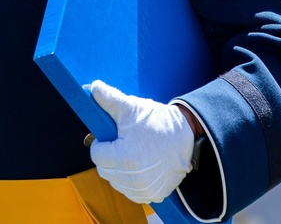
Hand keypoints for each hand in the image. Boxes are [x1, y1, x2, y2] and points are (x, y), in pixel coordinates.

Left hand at [88, 80, 194, 203]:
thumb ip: (109, 98)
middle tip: (122, 144)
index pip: (96, 155)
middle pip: (104, 171)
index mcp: (125, 157)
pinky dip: (132, 183)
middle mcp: (134, 179)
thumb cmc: (157, 121)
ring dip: (119, 171)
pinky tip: (140, 168)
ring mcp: (145, 189)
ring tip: (132, 155)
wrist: (187, 135)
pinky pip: (132, 193)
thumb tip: (93, 86)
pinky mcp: (155, 195)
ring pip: (116, 183)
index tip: (113, 137)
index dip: (102, 143)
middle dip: (108, 157)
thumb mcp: (131, 107)